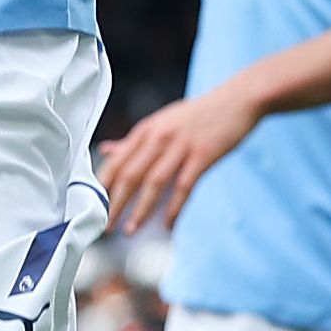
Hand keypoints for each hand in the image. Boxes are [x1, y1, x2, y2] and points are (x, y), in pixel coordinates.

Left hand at [99, 86, 263, 234]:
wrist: (237, 100)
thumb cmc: (198, 114)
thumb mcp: (162, 121)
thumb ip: (135, 140)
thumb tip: (107, 151)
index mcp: (146, 129)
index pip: (117, 160)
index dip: (104, 184)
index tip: (93, 204)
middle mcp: (159, 137)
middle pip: (131, 174)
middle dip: (116, 202)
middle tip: (106, 225)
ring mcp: (181, 146)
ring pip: (154, 183)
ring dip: (140, 209)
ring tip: (131, 230)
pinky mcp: (203, 156)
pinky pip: (184, 186)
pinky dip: (174, 208)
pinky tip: (167, 224)